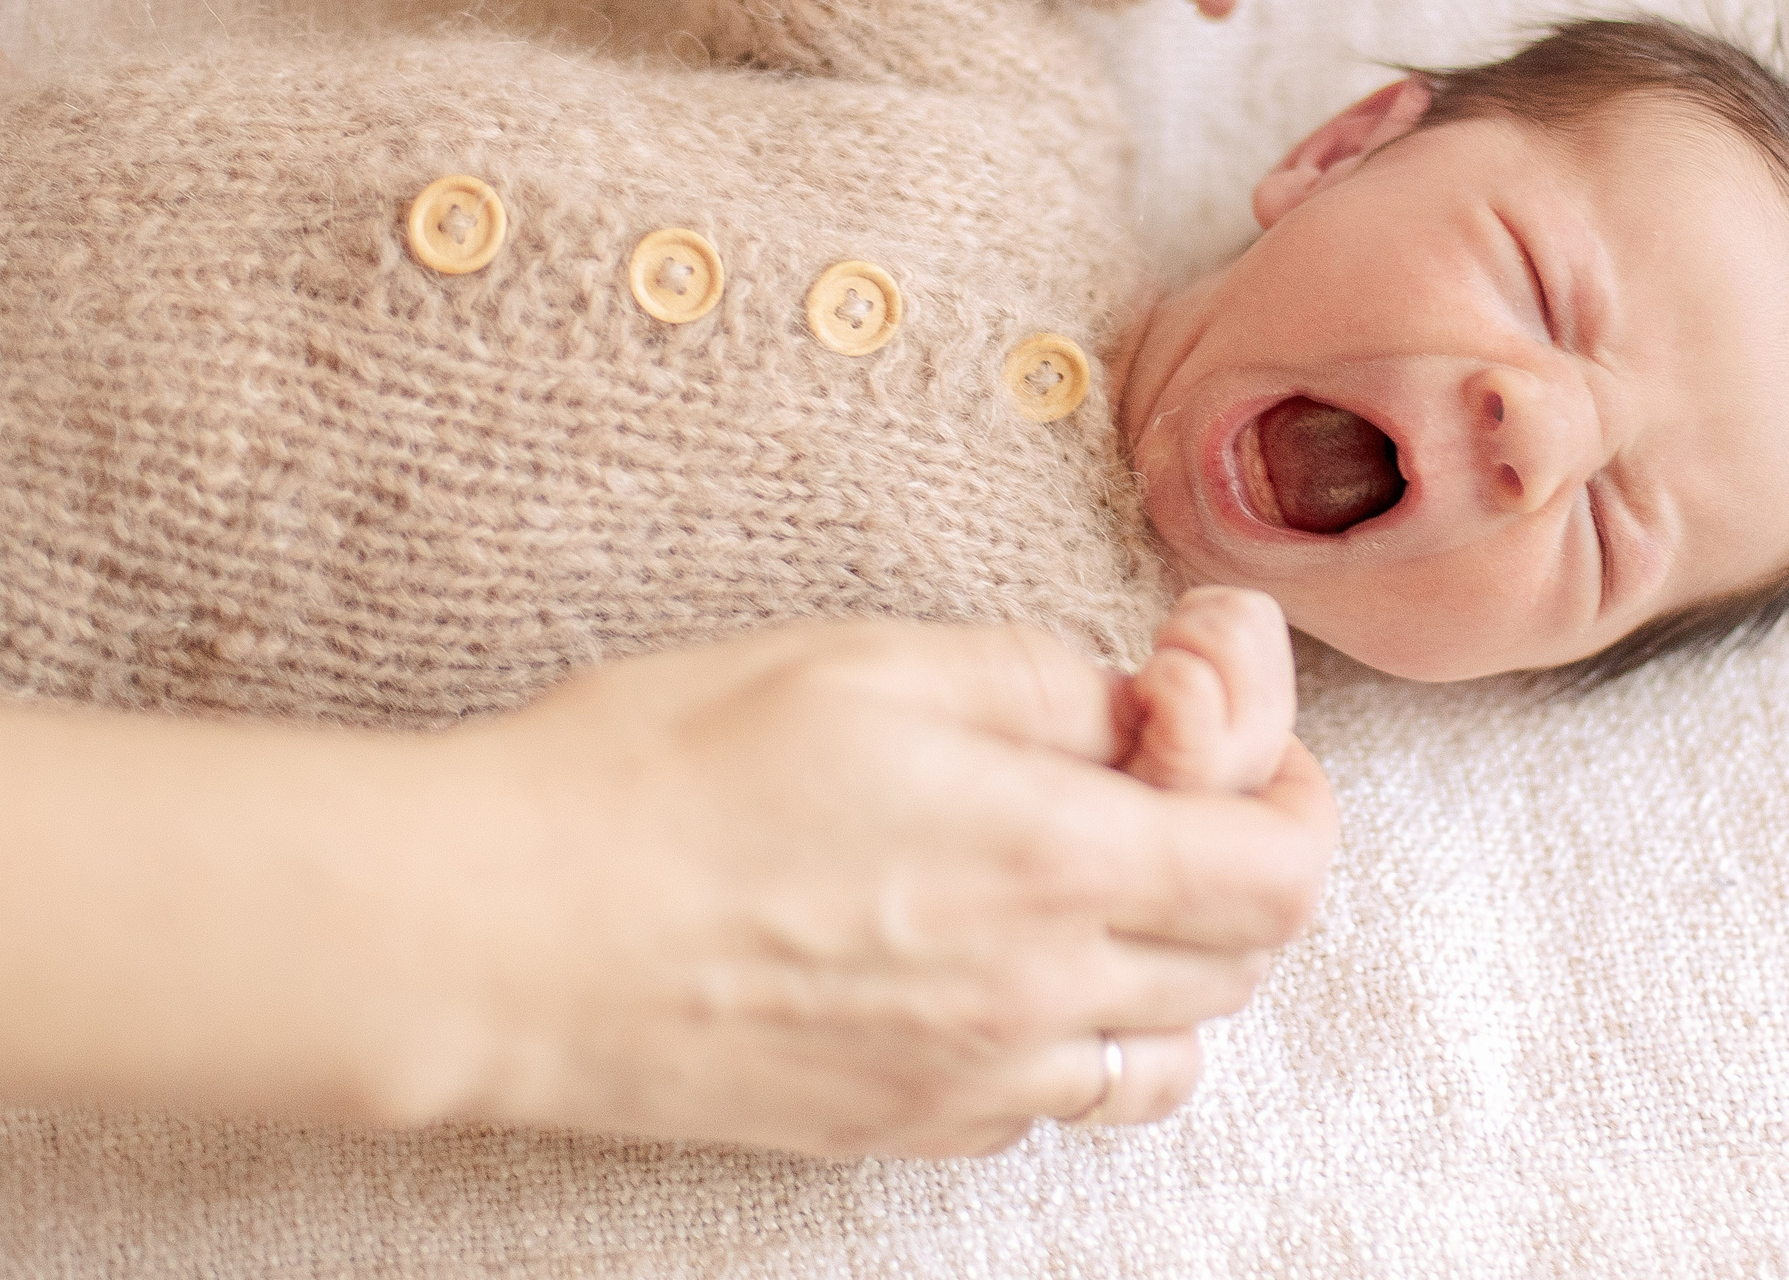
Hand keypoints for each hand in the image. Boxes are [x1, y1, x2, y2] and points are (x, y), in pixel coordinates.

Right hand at [439, 620, 1337, 1156]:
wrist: (499, 932)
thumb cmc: (666, 770)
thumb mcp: (873, 659)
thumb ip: (1046, 681)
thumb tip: (1136, 709)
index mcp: (1054, 858)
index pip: (1283, 869)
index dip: (1288, 788)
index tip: (1222, 731)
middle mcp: (1040, 995)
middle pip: (1246, 960)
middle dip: (1238, 858)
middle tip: (1158, 782)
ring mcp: (972, 1082)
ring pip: (1168, 1052)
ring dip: (1174, 962)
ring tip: (1087, 881)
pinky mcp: (899, 1128)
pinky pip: (1057, 1106)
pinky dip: (1078, 1039)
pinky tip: (999, 964)